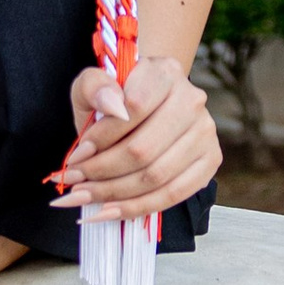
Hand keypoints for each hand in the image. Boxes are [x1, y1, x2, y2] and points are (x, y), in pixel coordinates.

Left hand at [52, 54, 219, 223]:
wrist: (142, 108)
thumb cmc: (113, 99)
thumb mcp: (92, 85)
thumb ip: (94, 86)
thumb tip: (112, 106)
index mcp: (165, 72)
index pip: (133, 107)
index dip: (101, 137)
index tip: (76, 155)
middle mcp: (192, 100)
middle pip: (143, 149)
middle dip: (101, 171)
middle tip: (73, 181)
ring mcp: (205, 132)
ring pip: (156, 176)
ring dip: (113, 193)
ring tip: (83, 197)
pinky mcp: (210, 161)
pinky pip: (173, 194)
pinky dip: (136, 208)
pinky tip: (108, 211)